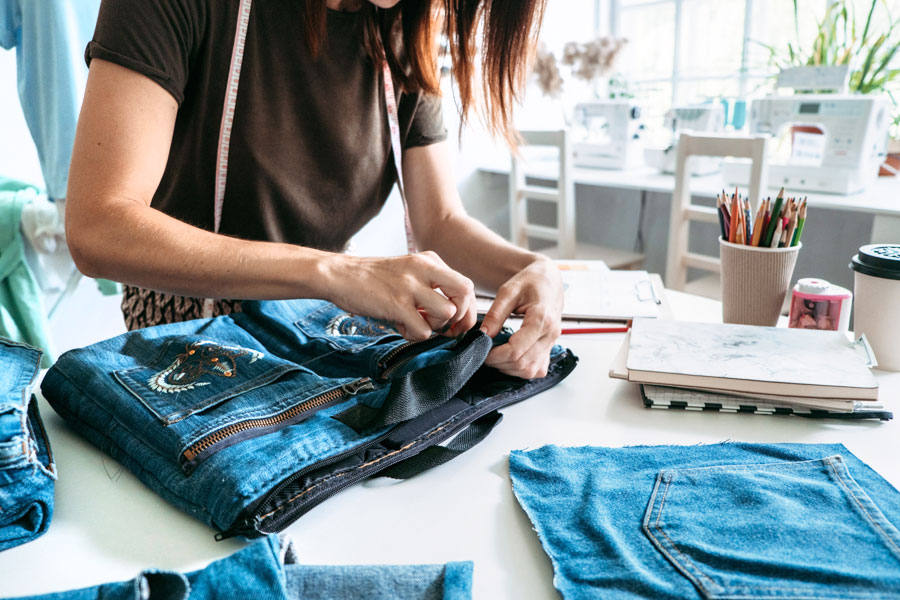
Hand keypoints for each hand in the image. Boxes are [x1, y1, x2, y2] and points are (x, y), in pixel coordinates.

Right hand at [327, 251, 476, 340]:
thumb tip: (454, 315)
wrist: (340, 275)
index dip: (467, 309)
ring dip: (435, 327)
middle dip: (460, 317)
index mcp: (429, 260)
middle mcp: (423, 269)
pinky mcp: (396, 304)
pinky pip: (423, 330)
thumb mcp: (408, 271)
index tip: (457, 323)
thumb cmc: (374, 278)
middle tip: (445, 328)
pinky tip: (400, 326)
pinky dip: (414, 335)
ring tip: (415, 323)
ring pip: (447, 313)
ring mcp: (410, 286)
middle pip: (464, 294)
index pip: (465, 285)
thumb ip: (431, 286)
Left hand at [480, 257, 563, 378]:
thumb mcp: (508, 291)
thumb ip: (495, 314)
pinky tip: (510, 357)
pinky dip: (522, 369)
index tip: (481, 351)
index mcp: (541, 319)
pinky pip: (537, 369)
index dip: (495, 356)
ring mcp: (552, 343)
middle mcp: (550, 334)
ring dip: (509, 368)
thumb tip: (484, 335)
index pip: (516, 350)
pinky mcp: (551, 348)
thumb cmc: (530, 282)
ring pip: (530, 370)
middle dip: (500, 363)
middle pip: (522, 363)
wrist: (549, 280)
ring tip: (496, 355)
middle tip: (485, 353)